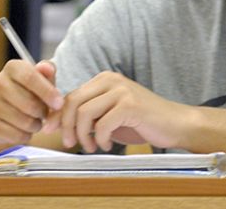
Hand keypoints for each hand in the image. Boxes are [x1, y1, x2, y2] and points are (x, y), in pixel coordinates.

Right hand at [0, 60, 63, 145]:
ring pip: (23, 121)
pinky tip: (25, 129)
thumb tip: (48, 68)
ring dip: (36, 125)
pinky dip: (26, 135)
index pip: (30, 77)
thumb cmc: (32, 91)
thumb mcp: (43, 79)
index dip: (48, 92)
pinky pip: (15, 134)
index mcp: (12, 67)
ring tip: (36, 121)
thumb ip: (48, 72)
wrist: (6, 112)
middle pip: (28, 102)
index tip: (60, 104)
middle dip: (43, 112)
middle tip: (46, 113)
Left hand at [53, 71, 190, 152]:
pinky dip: (100, 139)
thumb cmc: (140, 121)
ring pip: (84, 113)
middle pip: (72, 101)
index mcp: (104, 79)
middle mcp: (112, 80)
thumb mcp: (108, 115)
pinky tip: (108, 145)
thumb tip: (52, 123)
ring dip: (83, 135)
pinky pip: (102, 125)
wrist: (173, 123)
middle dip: (66, 126)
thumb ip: (85, 115)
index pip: (69, 95)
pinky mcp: (131, 105)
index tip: (52, 133)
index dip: (57, 116)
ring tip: (92, 146)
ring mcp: (122, 91)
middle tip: (71, 143)